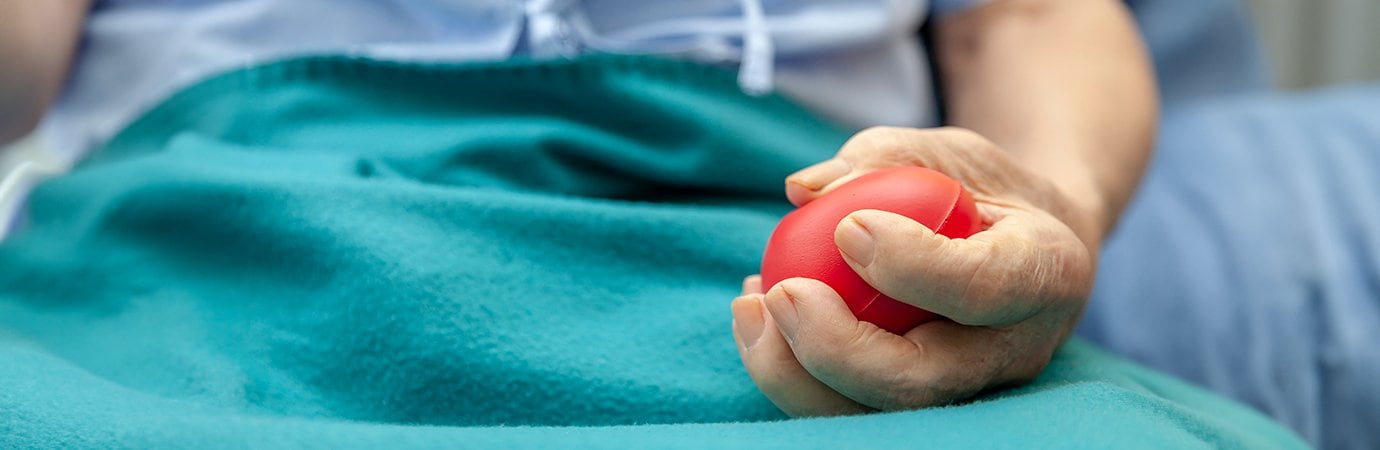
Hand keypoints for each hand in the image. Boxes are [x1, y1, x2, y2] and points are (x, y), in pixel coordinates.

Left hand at [732, 126, 1098, 415]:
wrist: (1022, 244)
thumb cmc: (983, 188)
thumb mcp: (951, 151)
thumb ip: (884, 157)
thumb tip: (803, 188)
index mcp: (1044, 272)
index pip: (983, 289)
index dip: (911, 267)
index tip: (848, 227)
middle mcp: (1013, 350)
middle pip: (921, 382)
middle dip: (835, 348)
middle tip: (780, 292)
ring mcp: (965, 388)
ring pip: (876, 415)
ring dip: (795, 373)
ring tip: (748, 307)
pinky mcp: (918, 401)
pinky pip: (848, 406)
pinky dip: (789, 370)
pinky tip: (755, 316)